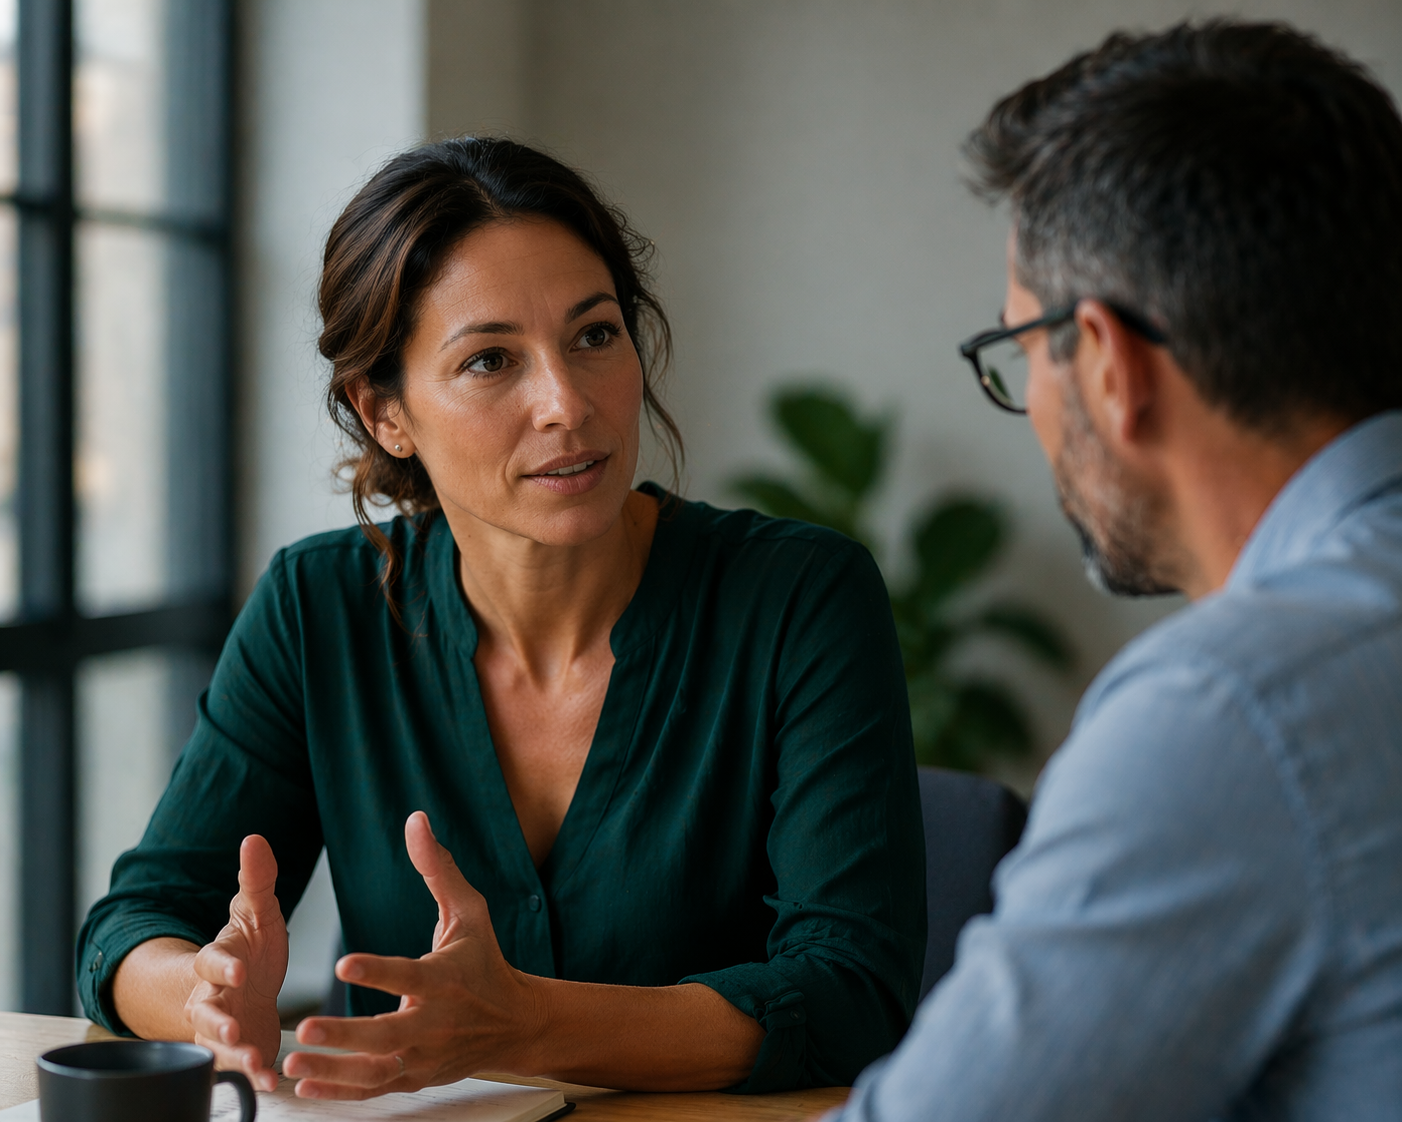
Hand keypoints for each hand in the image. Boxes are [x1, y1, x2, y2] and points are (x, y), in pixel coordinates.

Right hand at [184, 835, 288, 1090]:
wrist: (247, 983)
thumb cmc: (250, 944)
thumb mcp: (257, 912)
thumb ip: (256, 880)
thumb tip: (255, 838)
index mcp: (217, 961)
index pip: (211, 961)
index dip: (222, 965)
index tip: (239, 967)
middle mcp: (213, 997)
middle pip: (206, 1012)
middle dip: (217, 1021)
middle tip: (233, 1027)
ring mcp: (223, 1027)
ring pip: (218, 1045)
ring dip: (234, 1054)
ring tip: (253, 1062)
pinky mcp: (239, 1049)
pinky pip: (241, 1065)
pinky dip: (255, 1074)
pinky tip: (274, 1083)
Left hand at [282, 812, 545, 1099]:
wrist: (515, 1023)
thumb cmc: (485, 961)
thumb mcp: (469, 912)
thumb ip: (438, 869)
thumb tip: (416, 821)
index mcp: (446, 978)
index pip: (410, 975)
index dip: (378, 971)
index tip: (345, 963)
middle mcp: (435, 1022)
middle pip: (388, 1034)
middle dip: (346, 1035)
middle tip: (306, 1026)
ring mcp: (424, 1055)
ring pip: (377, 1069)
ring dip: (334, 1069)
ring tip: (294, 1062)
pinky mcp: (415, 1077)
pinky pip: (374, 1089)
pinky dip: (341, 1093)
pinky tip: (307, 1087)